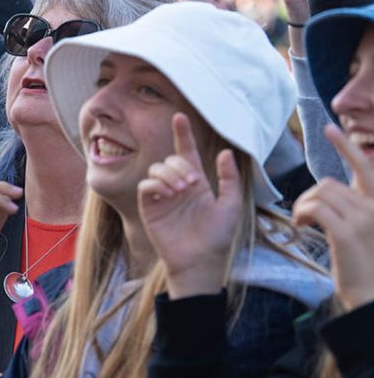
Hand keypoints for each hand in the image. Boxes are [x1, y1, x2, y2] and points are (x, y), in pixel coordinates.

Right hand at [137, 113, 242, 298]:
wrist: (200, 261)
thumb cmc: (217, 236)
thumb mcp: (231, 206)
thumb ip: (229, 179)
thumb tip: (225, 152)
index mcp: (196, 182)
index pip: (187, 152)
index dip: (183, 134)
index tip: (179, 116)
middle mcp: (177, 185)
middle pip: (170, 159)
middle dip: (180, 165)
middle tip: (192, 183)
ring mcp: (162, 195)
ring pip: (156, 168)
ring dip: (169, 174)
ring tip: (181, 190)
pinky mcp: (149, 207)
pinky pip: (146, 185)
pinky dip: (156, 184)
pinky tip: (168, 194)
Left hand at [293, 124, 373, 310]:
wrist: (372, 296)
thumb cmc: (365, 264)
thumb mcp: (364, 229)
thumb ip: (355, 205)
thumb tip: (334, 187)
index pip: (365, 169)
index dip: (346, 147)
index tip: (329, 128)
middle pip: (330, 183)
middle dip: (310, 195)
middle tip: (303, 211)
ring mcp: (364, 220)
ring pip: (320, 193)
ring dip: (304, 206)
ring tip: (305, 223)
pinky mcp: (347, 233)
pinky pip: (316, 207)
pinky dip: (303, 212)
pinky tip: (303, 224)